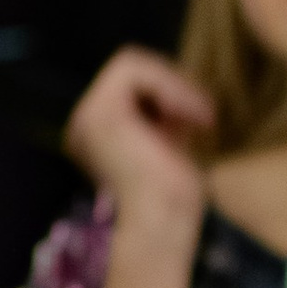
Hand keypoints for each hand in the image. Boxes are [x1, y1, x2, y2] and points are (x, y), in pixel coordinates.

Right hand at [64, 46, 214, 265]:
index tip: (199, 119)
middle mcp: (82, 122)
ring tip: (200, 115)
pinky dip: (170, 85)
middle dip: (172, 84)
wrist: (163, 224)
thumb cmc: (173, 198)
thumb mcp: (170, 142)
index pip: (130, 84)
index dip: (168, 89)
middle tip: (203, 115)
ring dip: (174, 85)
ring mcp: (86, 115)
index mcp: (97, 133)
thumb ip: (166, 114)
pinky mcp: (100, 111)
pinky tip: (192, 114)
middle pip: (130, 70)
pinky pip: (135, 69)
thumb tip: (181, 84)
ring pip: (131, 64)